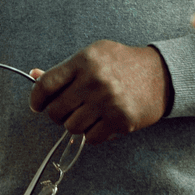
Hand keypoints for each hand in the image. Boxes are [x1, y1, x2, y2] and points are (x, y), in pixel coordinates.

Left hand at [28, 41, 167, 143]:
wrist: (161, 74)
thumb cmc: (121, 63)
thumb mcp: (92, 56)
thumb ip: (64, 69)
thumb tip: (33, 75)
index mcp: (84, 61)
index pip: (46, 85)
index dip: (36, 99)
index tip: (37, 105)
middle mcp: (94, 81)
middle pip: (56, 110)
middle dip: (56, 114)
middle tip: (65, 111)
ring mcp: (108, 102)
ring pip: (72, 127)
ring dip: (75, 125)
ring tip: (85, 115)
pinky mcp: (120, 120)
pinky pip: (91, 138)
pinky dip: (91, 134)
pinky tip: (99, 122)